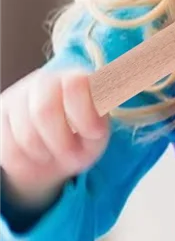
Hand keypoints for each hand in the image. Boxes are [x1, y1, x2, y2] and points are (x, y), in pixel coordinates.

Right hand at [0, 69, 108, 213]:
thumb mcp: (97, 135)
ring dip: (44, 154)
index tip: (94, 133)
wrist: (51, 152)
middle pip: (44, 111)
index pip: (76, 83)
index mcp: (75, 79)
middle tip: (72, 156)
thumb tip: (95, 126)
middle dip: (62, 143)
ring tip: (53, 154)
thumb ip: (99, 125)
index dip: (84, 113)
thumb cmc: (80, 138)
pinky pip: (7, 148)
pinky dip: (25, 161)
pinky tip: (35, 155)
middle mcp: (43, 81)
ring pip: (24, 134)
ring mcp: (15, 96)